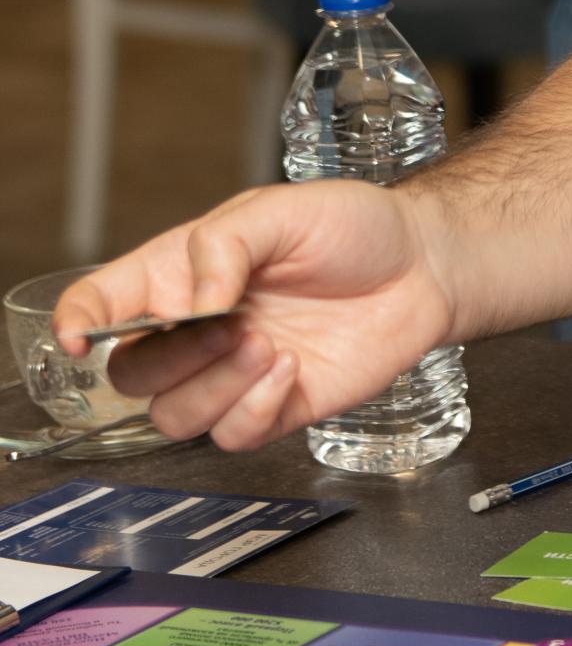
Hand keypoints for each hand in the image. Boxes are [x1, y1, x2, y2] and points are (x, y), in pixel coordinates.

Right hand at [53, 183, 458, 451]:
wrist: (422, 266)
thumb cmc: (352, 226)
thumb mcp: (281, 209)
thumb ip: (224, 246)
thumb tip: (194, 298)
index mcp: (181, 273)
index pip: (101, 305)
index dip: (75, 325)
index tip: (77, 340)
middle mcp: (197, 329)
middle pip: (129, 375)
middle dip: (170, 356)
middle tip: (230, 322)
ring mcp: (233, 373)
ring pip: (171, 418)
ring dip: (214, 385)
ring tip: (268, 343)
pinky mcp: (274, 407)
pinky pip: (231, 436)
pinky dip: (254, 408)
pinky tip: (292, 369)